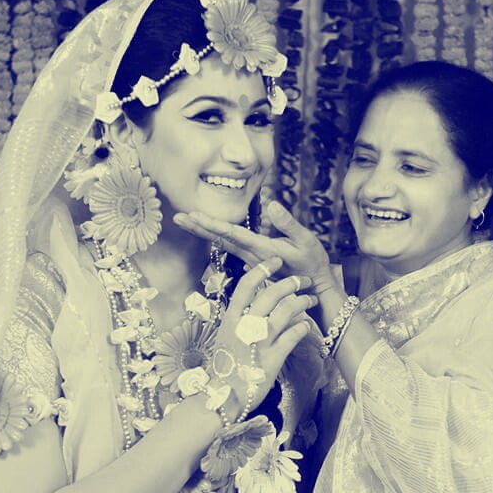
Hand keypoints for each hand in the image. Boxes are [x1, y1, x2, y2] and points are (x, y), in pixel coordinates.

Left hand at [175, 201, 335, 294]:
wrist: (315, 288)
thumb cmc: (313, 263)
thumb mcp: (306, 241)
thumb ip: (288, 224)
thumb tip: (271, 204)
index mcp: (263, 249)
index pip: (233, 234)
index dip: (213, 224)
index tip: (194, 216)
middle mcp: (253, 255)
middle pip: (220, 240)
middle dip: (198, 228)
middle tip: (177, 217)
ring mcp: (251, 259)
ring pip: (222, 243)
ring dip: (203, 232)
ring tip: (185, 221)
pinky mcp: (253, 260)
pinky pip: (230, 247)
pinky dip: (215, 237)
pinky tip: (205, 231)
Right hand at [209, 256, 315, 414]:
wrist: (222, 397)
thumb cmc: (226, 365)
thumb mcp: (226, 336)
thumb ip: (240, 317)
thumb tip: (257, 297)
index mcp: (230, 319)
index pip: (246, 286)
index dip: (262, 269)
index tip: (276, 261)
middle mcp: (244, 328)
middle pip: (270, 295)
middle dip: (290, 282)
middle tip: (302, 279)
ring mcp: (259, 343)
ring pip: (285, 312)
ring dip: (302, 301)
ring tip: (311, 298)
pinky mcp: (273, 359)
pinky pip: (293, 336)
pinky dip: (302, 326)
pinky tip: (307, 324)